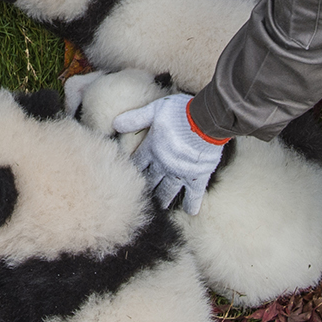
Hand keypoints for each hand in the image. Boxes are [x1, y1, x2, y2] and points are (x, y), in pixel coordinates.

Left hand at [112, 93, 230, 215]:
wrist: (206, 120)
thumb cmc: (180, 112)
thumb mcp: (154, 110)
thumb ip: (136, 118)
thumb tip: (114, 124)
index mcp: (152, 148)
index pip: (138, 163)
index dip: (134, 170)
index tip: (129, 178)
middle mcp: (163, 164)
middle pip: (151, 180)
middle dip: (147, 188)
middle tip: (144, 197)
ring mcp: (180, 172)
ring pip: (168, 190)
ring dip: (164, 199)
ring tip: (161, 206)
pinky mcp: (197, 177)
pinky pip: (194, 194)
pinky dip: (192, 203)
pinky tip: (191, 211)